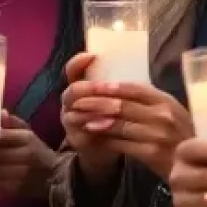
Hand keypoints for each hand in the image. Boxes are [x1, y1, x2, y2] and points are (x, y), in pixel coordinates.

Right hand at [59, 51, 119, 181]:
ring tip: (116, 107)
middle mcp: (70, 102)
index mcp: (79, 88)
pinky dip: (96, 127)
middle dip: (92, 88)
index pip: (72, 70)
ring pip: (76, 111)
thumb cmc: (112, 120)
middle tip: (110, 88)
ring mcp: (70, 120)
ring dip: (96, 108)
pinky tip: (110, 124)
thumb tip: (136, 63)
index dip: (78, 63)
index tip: (92, 55)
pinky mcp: (75, 138)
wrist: (104, 151)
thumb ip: (118, 86)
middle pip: (73, 90)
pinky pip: (81, 130)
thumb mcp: (115, 99)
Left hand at [62, 59, 193, 180]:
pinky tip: (92, 136)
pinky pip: (120, 143)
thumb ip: (150, 101)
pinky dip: (104, 139)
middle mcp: (163, 115)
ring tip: (78, 118)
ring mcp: (158, 135)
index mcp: (167, 101)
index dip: (108, 86)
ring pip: (117, 124)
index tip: (90, 85)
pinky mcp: (151, 154)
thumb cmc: (181, 138)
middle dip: (94, 102)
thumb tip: (116, 88)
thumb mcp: (172, 113)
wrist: (198, 169)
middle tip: (76, 102)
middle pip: (121, 105)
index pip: (133, 88)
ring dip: (94, 121)